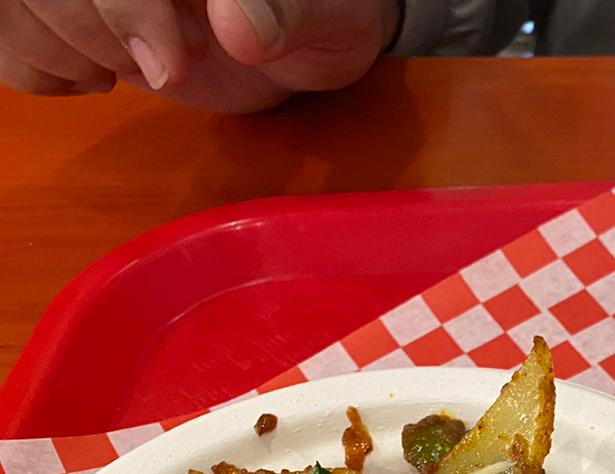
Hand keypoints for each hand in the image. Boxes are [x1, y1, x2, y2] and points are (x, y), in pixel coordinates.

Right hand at [0, 0, 396, 108]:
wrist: (306, 33)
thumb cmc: (325, 11)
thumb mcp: (329, 13)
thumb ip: (286, 10)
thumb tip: (241, 28)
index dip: (119, 7)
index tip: (171, 64)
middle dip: (98, 31)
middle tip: (174, 65)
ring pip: (18, 6)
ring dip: (69, 50)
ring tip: (148, 62)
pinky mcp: (66, 9)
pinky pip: (7, 37)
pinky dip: (38, 67)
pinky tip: (100, 72)